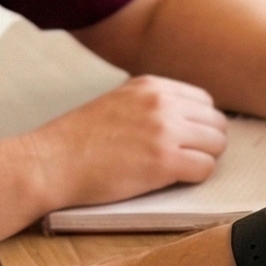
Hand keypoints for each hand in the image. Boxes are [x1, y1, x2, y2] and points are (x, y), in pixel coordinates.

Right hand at [25, 77, 227, 209]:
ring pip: (217, 145)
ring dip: (202, 160)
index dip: (198, 125)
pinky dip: (194, 177)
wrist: (48, 163)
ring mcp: (165, 130)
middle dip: (205, 143)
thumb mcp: (117, 103)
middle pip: (216, 123)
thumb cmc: (76, 141)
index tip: (183, 140)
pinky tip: (171, 179)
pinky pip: (205, 169)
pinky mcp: (164, 161)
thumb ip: (150, 105)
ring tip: (176, 169)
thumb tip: (187, 118)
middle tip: (183, 158)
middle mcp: (161, 102)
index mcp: (150, 85)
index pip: (204, 101)